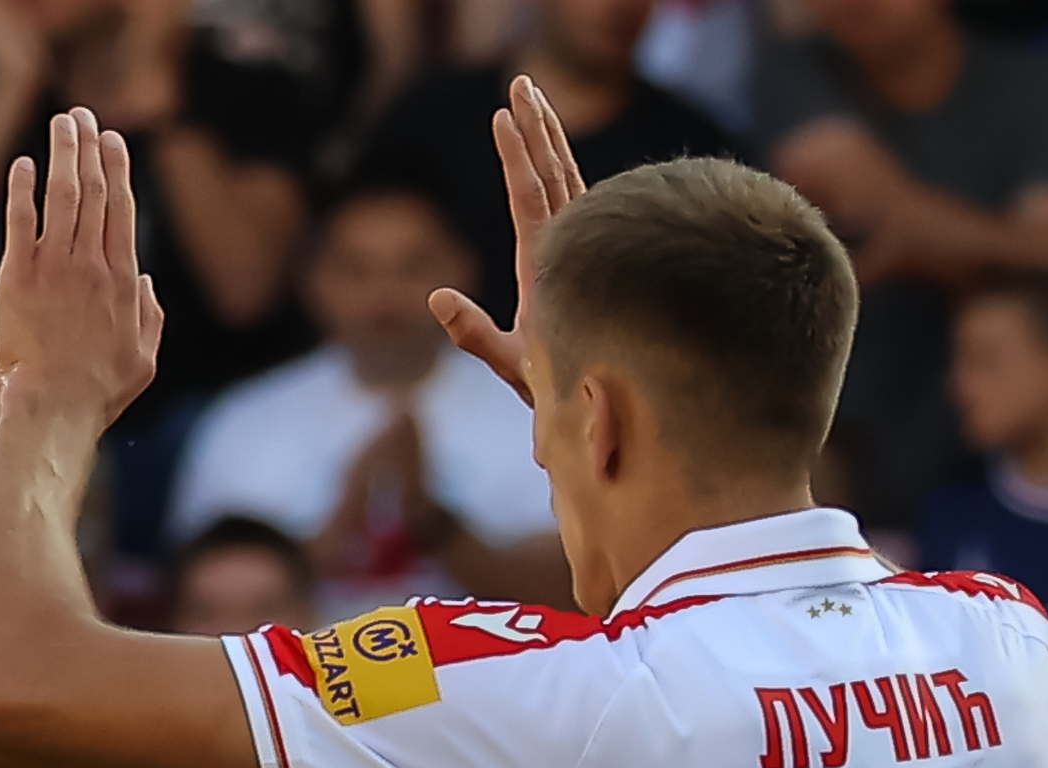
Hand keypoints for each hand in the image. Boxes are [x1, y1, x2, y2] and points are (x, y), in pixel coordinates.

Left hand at [0, 110, 165, 434]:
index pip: (121, 209)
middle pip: (94, 192)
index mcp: (123, 281)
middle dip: (90, 148)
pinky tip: (24, 165)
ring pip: (62, 196)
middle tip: (83, 117)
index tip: (113, 140)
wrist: (53, 410)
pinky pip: (19, 221)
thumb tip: (145, 283)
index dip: (117, 169)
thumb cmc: (99, 393)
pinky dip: (22, 189)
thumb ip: (150, 316)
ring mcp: (53, 268)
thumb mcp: (145, 361)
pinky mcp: (17, 277)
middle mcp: (91, 265)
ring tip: (62, 123)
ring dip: (63, 154)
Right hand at [430, 77, 586, 402]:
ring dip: (550, 136)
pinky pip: (580, 196)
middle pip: (553, 173)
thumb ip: (473, 332)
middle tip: (520, 82)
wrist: (612, 404)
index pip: (529, 198)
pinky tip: (554, 148)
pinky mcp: (588, 251)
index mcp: (546, 267)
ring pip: (569, 177)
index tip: (503, 116)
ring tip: (533, 96)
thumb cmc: (558, 387)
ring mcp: (582, 247)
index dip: (517, 156)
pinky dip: (562, 164)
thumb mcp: (511, 363)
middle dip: (536, 126)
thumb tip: (435, 297)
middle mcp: (569, 249)